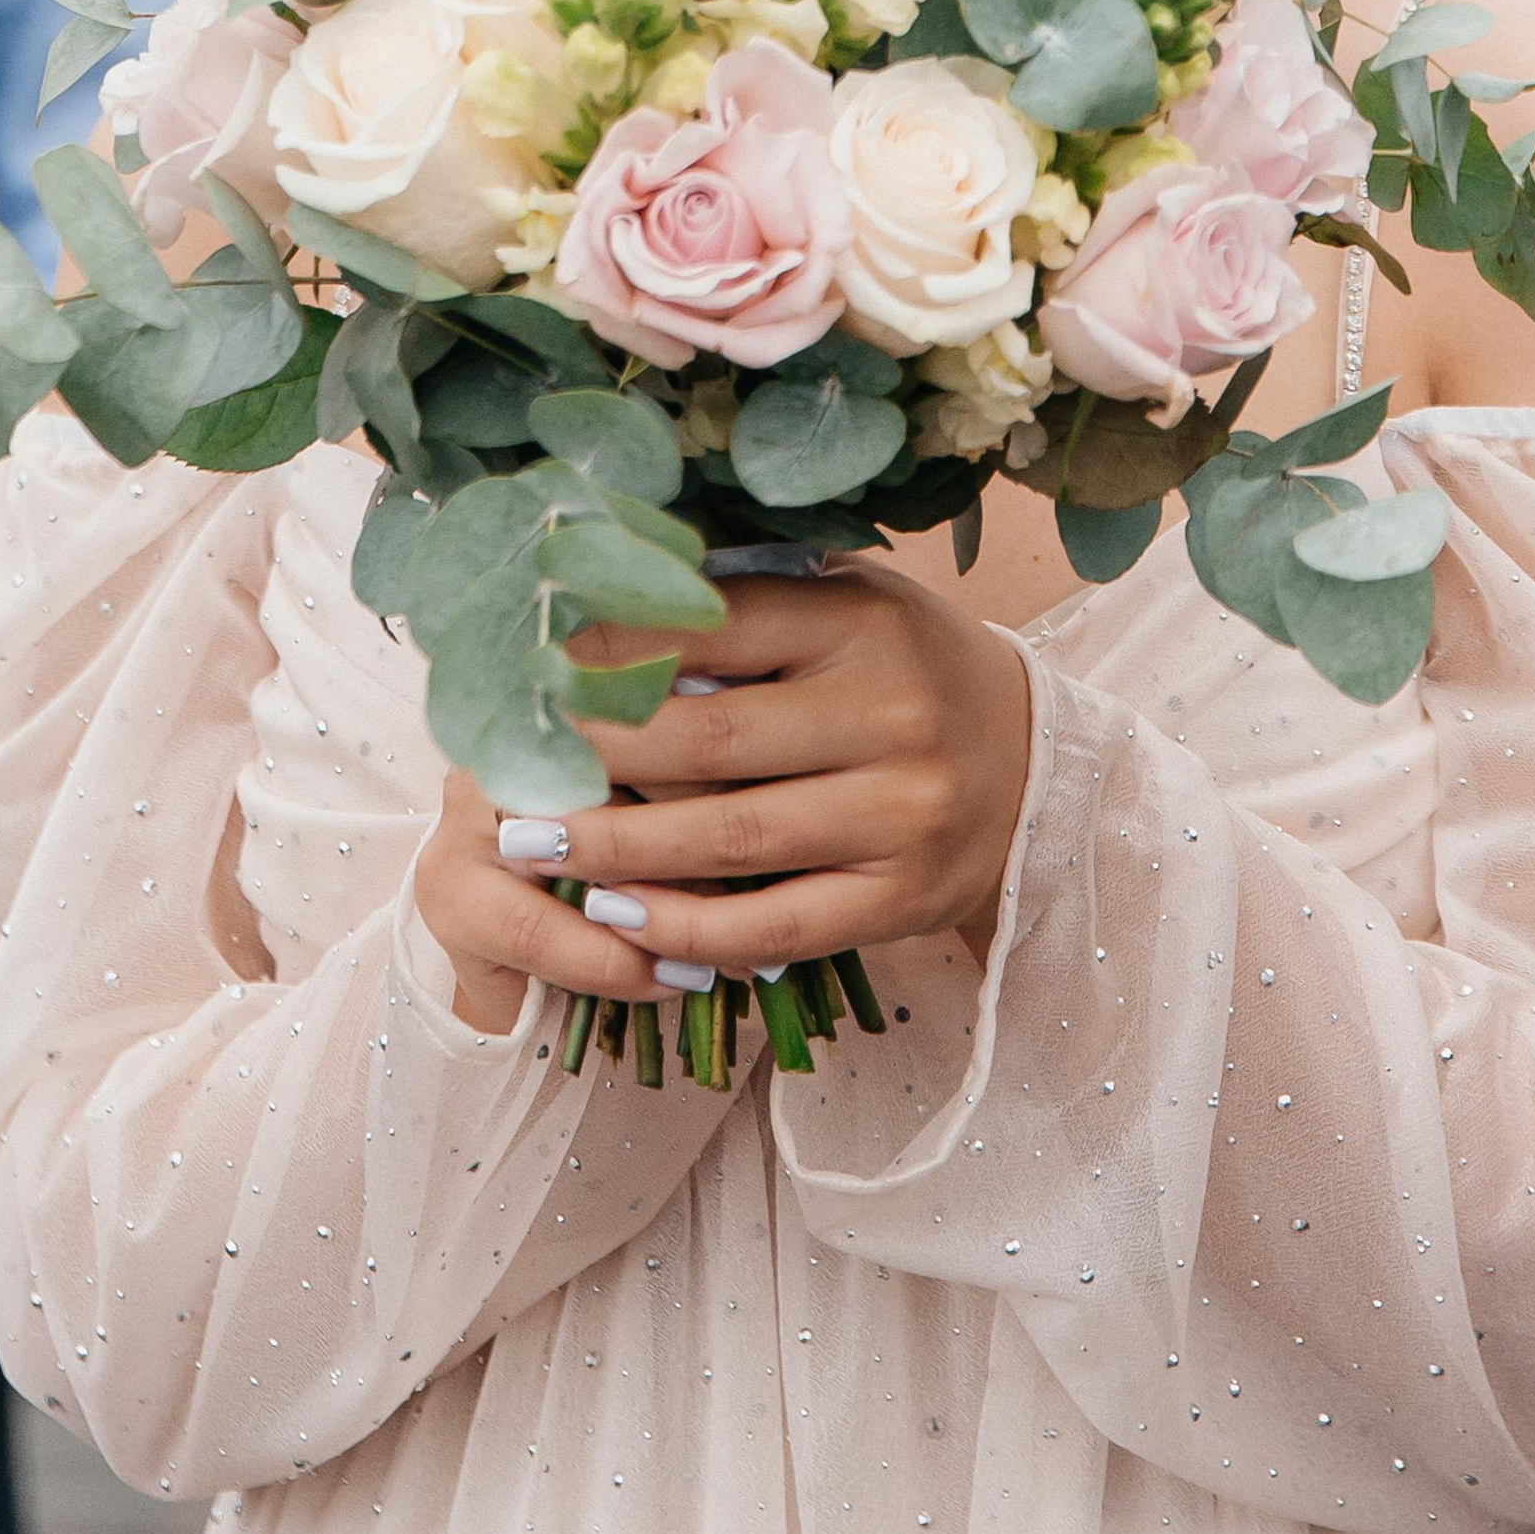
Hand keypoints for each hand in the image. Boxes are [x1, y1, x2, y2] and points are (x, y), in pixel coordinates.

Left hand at [412, 568, 1032, 1035]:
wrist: (1032, 762)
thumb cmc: (902, 670)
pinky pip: (775, 926)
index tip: (525, 672)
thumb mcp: (844, 607)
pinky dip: (686, 926)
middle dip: (590, 759)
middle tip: (502, 771)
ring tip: (529, 846)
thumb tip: (596, 613)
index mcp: (863, 623)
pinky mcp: (902, 901)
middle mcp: (889, 716)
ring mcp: (901, 816)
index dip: (607, 653)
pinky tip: (616, 914)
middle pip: (706, 740)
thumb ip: (744, 607)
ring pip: (729, 840)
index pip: (711, 629)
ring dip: (614, 848)